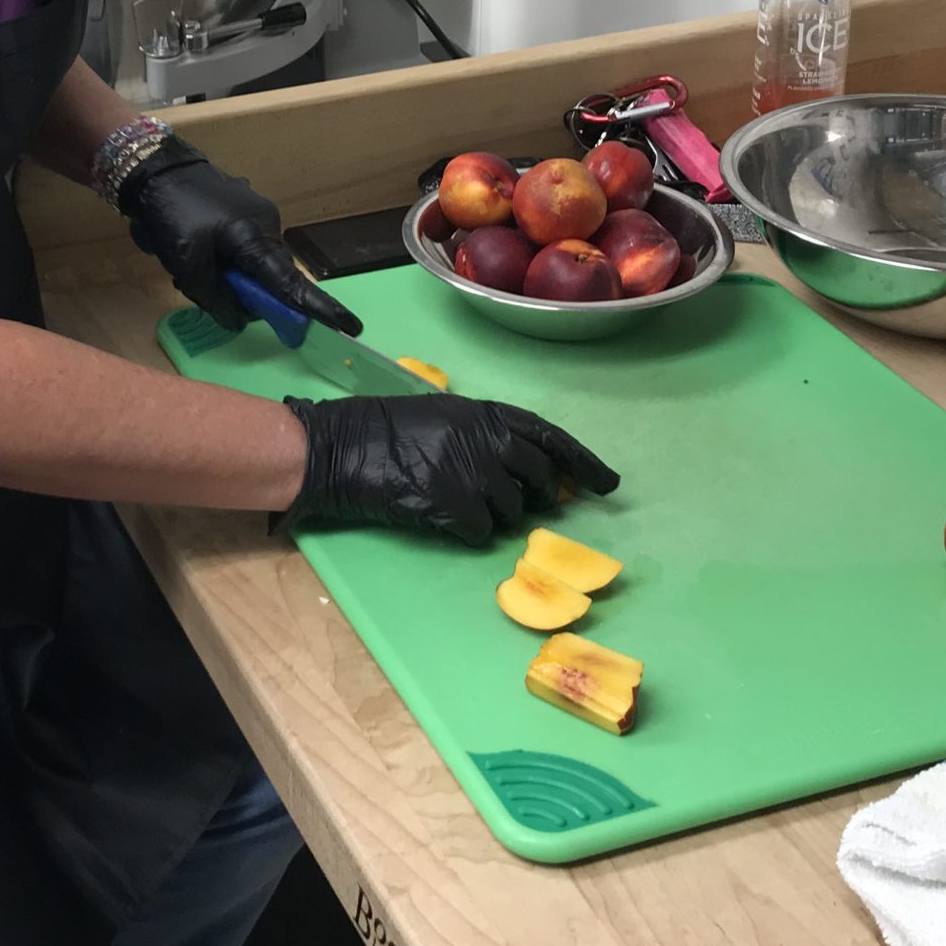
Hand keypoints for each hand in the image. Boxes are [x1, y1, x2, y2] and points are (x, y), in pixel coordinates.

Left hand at [118, 140, 361, 337]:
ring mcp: (251, 214)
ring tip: (184, 265)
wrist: (152, 165)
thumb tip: (239, 319)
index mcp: (256, 236)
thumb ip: (215, 296)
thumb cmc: (173, 212)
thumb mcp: (187, 262)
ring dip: (222, 274)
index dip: (318, 308)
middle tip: (201, 289)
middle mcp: (264, 224)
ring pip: (248, 263)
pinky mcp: (236, 210)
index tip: (349, 325)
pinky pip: (236, 247)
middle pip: (268, 276)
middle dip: (241, 292)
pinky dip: (217, 258)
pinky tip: (187, 250)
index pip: (291, 282)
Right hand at [282, 395, 619, 547]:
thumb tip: (523, 467)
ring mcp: (471, 473)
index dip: (583, 463)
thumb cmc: (384, 428)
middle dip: (538, 497)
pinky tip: (441, 517)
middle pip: (539, 480)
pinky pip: (480, 532)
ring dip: (494, 515)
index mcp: (484, 413)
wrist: (338, 446)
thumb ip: (484, 433)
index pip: (550, 438)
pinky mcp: (452, 505)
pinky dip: (465, 531)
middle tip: (523, 503)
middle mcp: (486, 440)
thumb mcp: (442, 414)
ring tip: (458, 502)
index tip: (607, 485)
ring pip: (511, 512)